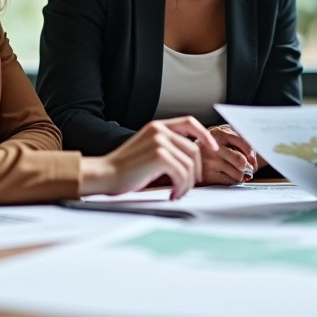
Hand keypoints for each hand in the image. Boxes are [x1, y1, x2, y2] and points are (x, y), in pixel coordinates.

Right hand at [79, 116, 218, 199]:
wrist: (104, 175)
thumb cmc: (124, 168)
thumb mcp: (148, 149)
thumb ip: (167, 146)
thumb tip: (191, 159)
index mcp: (157, 126)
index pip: (189, 122)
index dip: (204, 134)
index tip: (212, 147)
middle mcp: (159, 130)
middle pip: (194, 150)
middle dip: (195, 171)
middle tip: (187, 185)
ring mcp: (160, 142)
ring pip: (190, 165)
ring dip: (187, 184)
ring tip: (177, 192)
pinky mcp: (160, 156)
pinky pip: (183, 174)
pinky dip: (181, 188)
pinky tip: (172, 194)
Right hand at [200, 124, 257, 185]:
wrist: (186, 157)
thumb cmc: (208, 148)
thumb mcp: (220, 137)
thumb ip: (237, 141)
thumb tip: (253, 159)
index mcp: (219, 133)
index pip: (244, 143)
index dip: (252, 154)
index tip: (253, 159)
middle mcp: (214, 146)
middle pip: (241, 161)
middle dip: (248, 167)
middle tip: (248, 168)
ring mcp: (209, 161)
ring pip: (237, 173)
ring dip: (241, 175)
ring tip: (236, 171)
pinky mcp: (207, 175)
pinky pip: (230, 181)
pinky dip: (233, 181)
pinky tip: (229, 176)